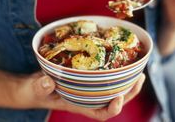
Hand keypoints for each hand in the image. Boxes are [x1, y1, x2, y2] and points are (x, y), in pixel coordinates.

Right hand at [1, 71, 144, 120]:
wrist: (34, 85)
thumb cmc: (35, 91)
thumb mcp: (35, 89)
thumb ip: (40, 87)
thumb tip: (48, 81)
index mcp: (78, 104)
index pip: (100, 114)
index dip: (112, 110)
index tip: (118, 98)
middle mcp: (87, 98)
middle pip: (113, 101)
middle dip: (129, 92)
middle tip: (139, 78)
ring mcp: (88, 89)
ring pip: (113, 89)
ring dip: (127, 81)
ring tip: (137, 71)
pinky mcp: (87, 79)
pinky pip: (105, 78)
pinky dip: (115, 72)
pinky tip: (120, 61)